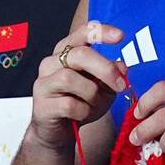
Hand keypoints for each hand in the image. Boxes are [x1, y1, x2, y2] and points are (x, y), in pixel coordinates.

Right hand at [30, 20, 126, 148]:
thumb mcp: (104, 88)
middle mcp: (52, 62)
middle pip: (79, 55)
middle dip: (105, 69)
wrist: (58, 132)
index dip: (101, 32)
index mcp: (68, 52)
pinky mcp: (42, 104)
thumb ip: (112, 75)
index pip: (83, 33)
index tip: (121, 36)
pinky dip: (83, 111)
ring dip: (91, 94)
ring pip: (70, 78)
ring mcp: (44, 82)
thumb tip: (123, 66)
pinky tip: (82, 114)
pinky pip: (68, 104)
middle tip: (120, 85)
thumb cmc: (81, 104)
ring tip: (94, 104)